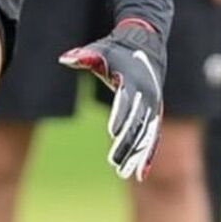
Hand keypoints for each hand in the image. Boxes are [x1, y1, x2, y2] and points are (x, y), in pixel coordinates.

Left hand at [59, 18, 165, 182]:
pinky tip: (140, 174)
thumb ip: (84, 56)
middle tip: (114, 162)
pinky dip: (148, 156)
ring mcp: (153, 107)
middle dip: (127, 143)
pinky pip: (153, 138)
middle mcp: (147, 96)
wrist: (147, 46)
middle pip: (137, 124)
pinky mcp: (155, 115)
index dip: (120, 116)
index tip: (112, 133)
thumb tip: (64, 58)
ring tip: (124, 173)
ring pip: (146, 135)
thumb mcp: (101, 51)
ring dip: (137, 155)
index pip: (126, 101)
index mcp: (133, 81)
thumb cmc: (117, 51)